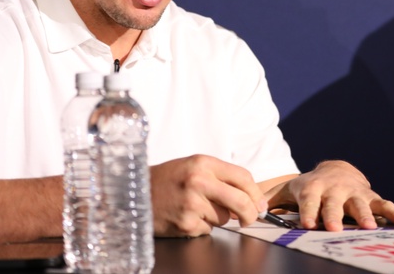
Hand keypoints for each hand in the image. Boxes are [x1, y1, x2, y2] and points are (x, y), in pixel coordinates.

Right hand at [150, 155, 266, 236]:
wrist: (133, 193)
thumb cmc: (168, 180)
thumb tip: (253, 198)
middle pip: (241, 200)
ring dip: (219, 218)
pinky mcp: (185, 223)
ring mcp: (191, 204)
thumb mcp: (194, 167)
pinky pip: (208, 230)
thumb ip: (222, 177)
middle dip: (251, 213)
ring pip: (225, 218)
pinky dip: (203, 227)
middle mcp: (199, 181)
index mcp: (204, 163)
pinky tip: (187, 217)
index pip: (243, 177)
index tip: (260, 204)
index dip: (256, 193)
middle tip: (251, 218)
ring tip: (198, 208)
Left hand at [265, 160, 393, 230]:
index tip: (307, 224)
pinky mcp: (370, 196)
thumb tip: (249, 211)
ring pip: (360, 205)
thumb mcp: (288, 190)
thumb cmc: (308, 186)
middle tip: (334, 229)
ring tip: (371, 228)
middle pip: (334, 204)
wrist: (336, 169)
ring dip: (365, 215)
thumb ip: (269, 200)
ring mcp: (354, 193)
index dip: (308, 211)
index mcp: (313, 188)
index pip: (309, 200)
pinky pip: (383, 204)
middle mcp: (335, 189)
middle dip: (335, 216)